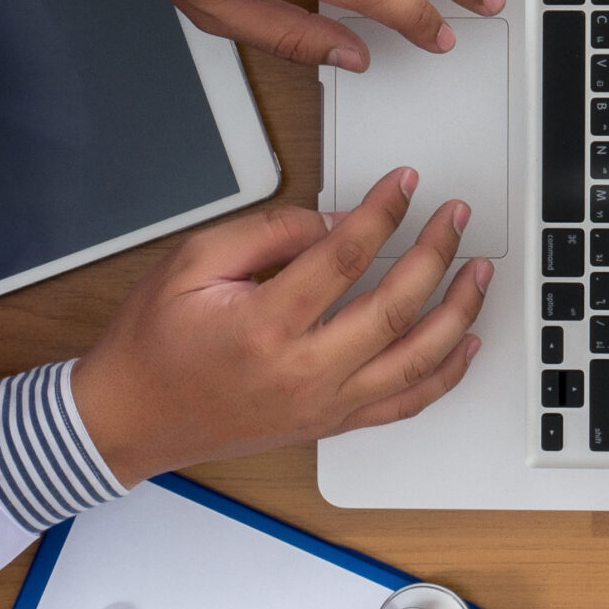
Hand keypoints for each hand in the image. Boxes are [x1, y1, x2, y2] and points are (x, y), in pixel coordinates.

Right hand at [70, 169, 492, 483]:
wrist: (130, 419)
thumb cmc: (154, 343)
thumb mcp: (191, 264)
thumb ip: (266, 234)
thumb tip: (332, 220)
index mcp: (265, 325)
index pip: (345, 256)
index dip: (384, 211)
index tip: (406, 184)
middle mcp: (303, 371)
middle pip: (394, 308)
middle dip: (436, 254)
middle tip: (456, 218)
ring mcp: (323, 404)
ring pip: (416, 361)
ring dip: (458, 312)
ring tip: (477, 271)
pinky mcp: (331, 424)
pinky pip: (405, 403)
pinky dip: (445, 373)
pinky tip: (468, 342)